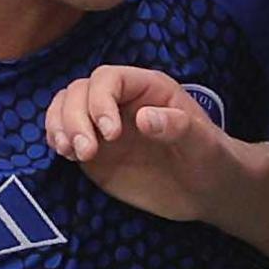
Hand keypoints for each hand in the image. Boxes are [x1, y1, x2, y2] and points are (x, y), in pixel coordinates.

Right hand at [44, 65, 233, 223]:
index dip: (100, 100)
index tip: (110, 133)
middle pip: (79, 91)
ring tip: (70, 153)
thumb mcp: (203, 143)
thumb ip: (177, 127)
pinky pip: (64, 133)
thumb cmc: (211, 159)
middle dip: (74, 118)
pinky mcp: (94, 150)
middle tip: (86, 152)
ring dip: (59, 126)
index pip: (108, 78)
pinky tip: (65, 154)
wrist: (207, 190)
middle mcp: (120, 101)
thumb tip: (143, 118)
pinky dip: (56, 139)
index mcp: (147, 88)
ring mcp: (103, 125)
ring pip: (65, 107)